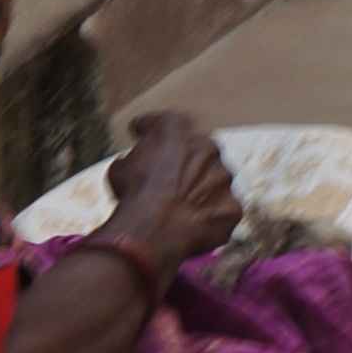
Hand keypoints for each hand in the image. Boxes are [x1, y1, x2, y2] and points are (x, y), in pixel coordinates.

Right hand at [107, 107, 239, 274]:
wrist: (154, 229)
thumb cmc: (133, 194)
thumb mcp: (119, 170)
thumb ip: (132, 160)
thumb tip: (130, 166)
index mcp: (176, 130)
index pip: (165, 123)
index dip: (151, 128)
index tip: (141, 133)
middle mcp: (207, 147)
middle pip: (197, 151)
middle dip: (184, 162)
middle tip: (167, 177)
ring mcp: (223, 178)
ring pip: (213, 181)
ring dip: (200, 189)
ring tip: (180, 207)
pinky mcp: (232, 207)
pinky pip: (220, 211)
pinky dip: (208, 216)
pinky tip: (191, 225)